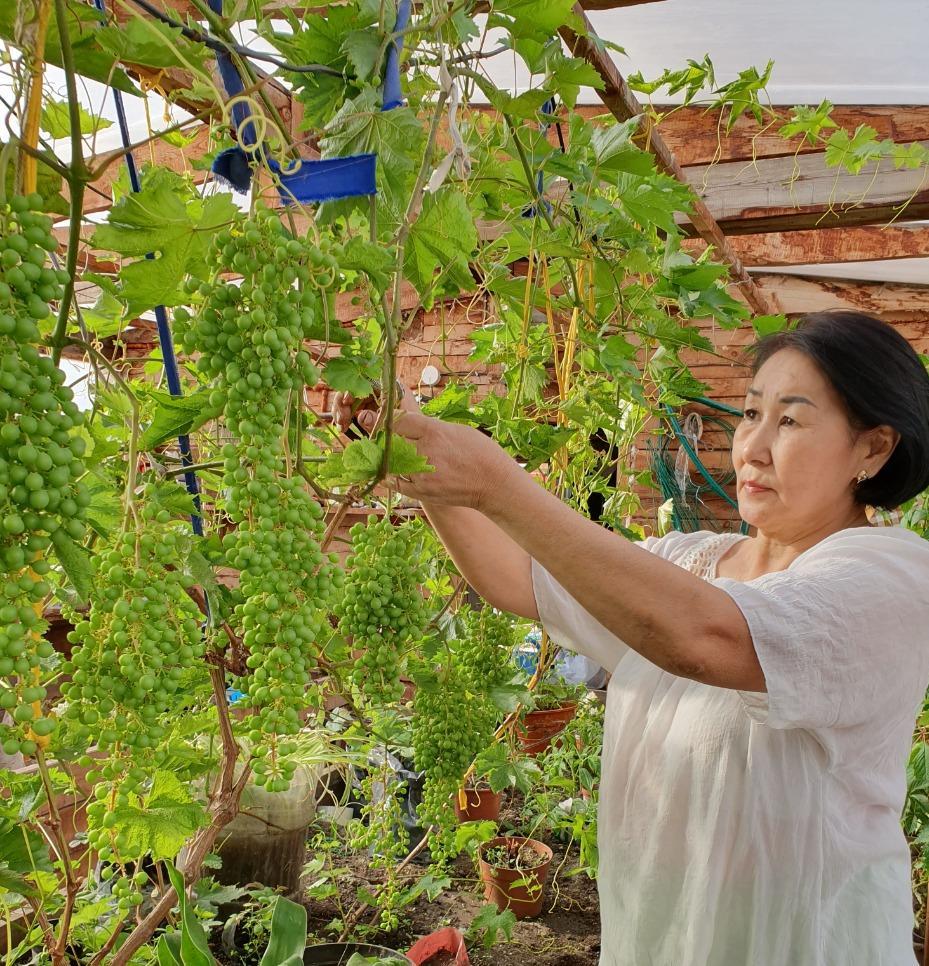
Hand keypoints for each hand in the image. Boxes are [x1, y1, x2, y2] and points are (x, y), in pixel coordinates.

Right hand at [329, 381, 420, 434]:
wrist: (428, 443)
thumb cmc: (420, 430)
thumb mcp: (404, 424)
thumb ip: (383, 420)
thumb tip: (362, 416)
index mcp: (392, 386)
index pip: (366, 379)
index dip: (353, 388)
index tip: (347, 402)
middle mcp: (382, 391)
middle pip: (355, 388)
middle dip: (344, 402)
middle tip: (341, 420)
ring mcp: (375, 402)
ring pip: (351, 400)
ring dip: (342, 411)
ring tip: (341, 426)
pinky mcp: (370, 413)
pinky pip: (353, 411)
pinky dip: (345, 418)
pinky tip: (342, 428)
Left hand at [331, 383, 517, 510]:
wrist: (494, 484)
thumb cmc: (479, 452)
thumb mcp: (455, 430)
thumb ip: (429, 427)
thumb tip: (407, 422)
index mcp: (435, 431)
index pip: (398, 420)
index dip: (387, 419)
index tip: (380, 418)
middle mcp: (426, 452)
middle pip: (390, 441)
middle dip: (381, 436)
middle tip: (373, 431)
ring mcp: (422, 474)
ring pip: (389, 462)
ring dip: (383, 456)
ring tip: (381, 450)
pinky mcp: (422, 492)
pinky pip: (395, 482)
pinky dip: (389, 475)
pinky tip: (388, 469)